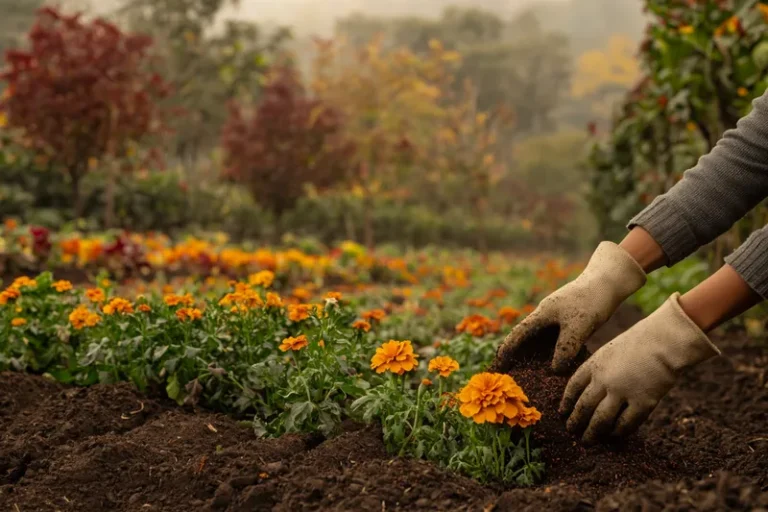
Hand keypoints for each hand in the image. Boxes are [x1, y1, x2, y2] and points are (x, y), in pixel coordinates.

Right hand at [492, 242, 645, 373]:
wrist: (609, 281)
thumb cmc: (592, 300)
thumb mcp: (578, 326)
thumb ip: (565, 348)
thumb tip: (554, 370)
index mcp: (542, 314)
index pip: (518, 335)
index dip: (507, 351)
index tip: (499, 366)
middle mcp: (546, 317)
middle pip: (526, 338)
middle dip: (517, 356)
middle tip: (511, 375)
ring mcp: (558, 319)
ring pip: (541, 340)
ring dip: (535, 356)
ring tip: (530, 375)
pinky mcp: (569, 322)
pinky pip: (555, 340)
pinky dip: (552, 353)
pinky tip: (556, 366)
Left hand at [559, 292, 719, 443]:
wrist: (664, 341)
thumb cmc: (639, 343)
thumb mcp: (609, 351)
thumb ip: (599, 370)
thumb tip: (591, 391)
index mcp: (594, 365)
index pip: (573, 387)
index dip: (566, 402)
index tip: (562, 412)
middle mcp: (604, 381)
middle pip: (584, 407)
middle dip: (575, 421)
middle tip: (571, 431)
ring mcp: (622, 393)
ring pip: (601, 420)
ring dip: (592, 433)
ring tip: (586, 441)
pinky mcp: (643, 403)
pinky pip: (626, 424)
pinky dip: (617, 432)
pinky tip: (613, 436)